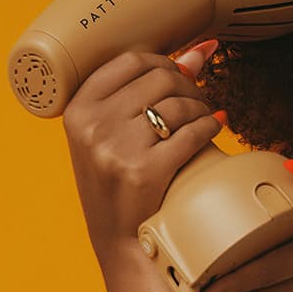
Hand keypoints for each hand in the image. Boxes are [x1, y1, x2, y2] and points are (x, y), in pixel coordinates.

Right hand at [61, 40, 223, 264]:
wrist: (120, 241)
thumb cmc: (117, 183)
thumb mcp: (111, 135)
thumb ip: (144, 91)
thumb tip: (202, 51)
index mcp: (78, 110)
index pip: (130, 61)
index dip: (164, 61)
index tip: (178, 75)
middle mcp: (94, 126)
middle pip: (159, 79)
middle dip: (189, 85)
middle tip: (197, 101)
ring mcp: (118, 149)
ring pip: (177, 105)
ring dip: (201, 106)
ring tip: (205, 117)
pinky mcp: (145, 172)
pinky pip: (191, 133)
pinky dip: (209, 127)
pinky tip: (214, 127)